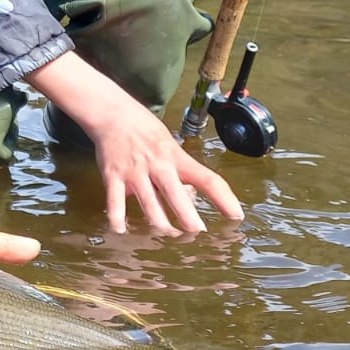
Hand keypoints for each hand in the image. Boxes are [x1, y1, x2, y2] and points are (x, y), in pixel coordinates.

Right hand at [29, 52, 244, 235]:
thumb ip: (180, 172)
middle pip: (176, 194)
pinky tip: (121, 230)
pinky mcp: (113, 176)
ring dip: (160, 224)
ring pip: (149, 203)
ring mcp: (135, 172)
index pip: (207, 179)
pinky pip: (115, 201)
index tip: (236, 216)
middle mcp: (158, 165)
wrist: (113, 114)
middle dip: (188, 217)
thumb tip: (191, 196)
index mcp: (176, 158)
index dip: (224, 199)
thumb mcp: (170, 146)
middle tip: (198, 233)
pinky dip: (117, 218)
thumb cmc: (145, 131)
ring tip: (168, 234)